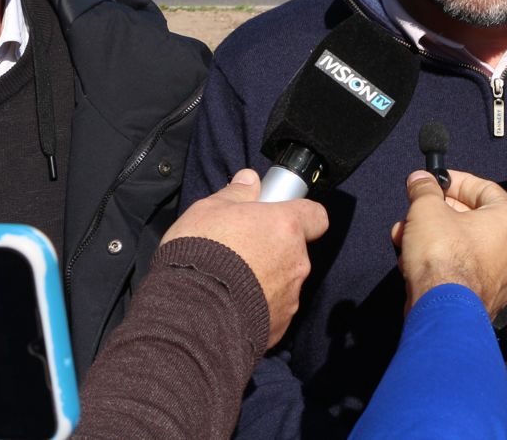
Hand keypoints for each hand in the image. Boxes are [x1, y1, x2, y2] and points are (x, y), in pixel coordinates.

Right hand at [163, 168, 328, 346]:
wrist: (189, 314)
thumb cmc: (201, 253)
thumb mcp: (209, 210)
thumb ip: (236, 193)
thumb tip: (251, 179)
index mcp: (286, 227)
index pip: (316, 216)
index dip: (301, 215)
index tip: (279, 218)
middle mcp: (296, 262)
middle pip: (294, 251)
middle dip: (274, 250)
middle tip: (241, 252)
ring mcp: (290, 296)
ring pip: (284, 282)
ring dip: (266, 280)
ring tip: (231, 284)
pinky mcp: (279, 327)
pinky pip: (272, 310)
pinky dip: (258, 308)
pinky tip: (231, 307)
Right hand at [390, 168, 506, 316]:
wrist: (442, 312)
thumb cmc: (444, 260)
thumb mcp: (426, 209)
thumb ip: (424, 189)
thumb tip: (421, 180)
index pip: (484, 188)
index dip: (455, 181)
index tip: (435, 182)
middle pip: (472, 219)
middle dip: (437, 214)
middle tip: (416, 211)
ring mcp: (502, 278)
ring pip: (463, 247)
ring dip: (433, 239)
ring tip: (405, 238)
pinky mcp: (486, 299)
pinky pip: (462, 272)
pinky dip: (440, 264)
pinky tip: (414, 263)